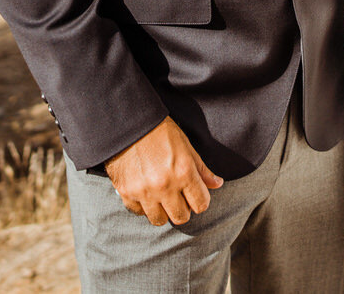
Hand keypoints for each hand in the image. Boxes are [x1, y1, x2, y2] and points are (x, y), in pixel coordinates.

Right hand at [103, 116, 224, 225]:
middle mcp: (165, 185)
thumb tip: (217, 184)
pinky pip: (139, 212)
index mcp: (184, 172)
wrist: (130, 124)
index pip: (201, 204)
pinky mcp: (127, 192)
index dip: (200, 200)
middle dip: (183, 209)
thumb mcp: (187, 146)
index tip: (195, 195)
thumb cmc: (161, 132)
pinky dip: (144, 206)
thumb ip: (202, 169)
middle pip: (181, 217)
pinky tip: (146, 192)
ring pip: (159, 220)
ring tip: (161, 196)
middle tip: (178, 197)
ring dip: (163, 211)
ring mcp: (144, 191)